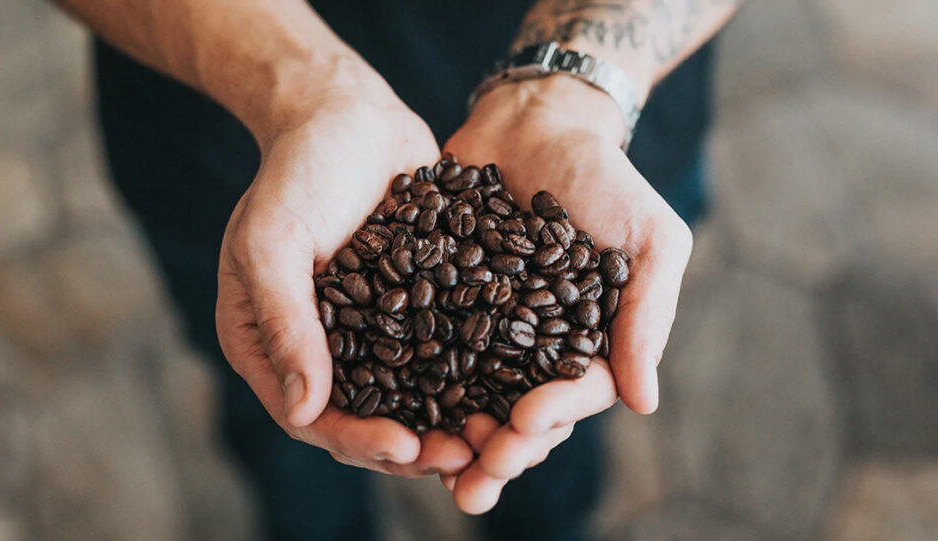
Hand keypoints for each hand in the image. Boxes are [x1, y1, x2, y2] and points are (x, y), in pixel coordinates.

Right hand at [216, 92, 473, 476]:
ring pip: (411, 395)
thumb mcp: (272, 242)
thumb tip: (304, 409)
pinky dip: (474, 375)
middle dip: (416, 445)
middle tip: (468, 460)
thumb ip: (285, 321)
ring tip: (498, 438)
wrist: (345, 115)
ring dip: (452, 422)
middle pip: (368, 418)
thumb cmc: (294, 172)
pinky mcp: (416, 306)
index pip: (313, 415)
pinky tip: (514, 387)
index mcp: (271, 345)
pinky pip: (444, 351)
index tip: (408, 448)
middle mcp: (321, 349)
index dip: (359, 439)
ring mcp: (371, 330)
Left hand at [440, 77, 693, 511]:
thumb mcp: (650, 238)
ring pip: (471, 396)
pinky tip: (391, 409)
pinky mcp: (442, 303)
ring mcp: (487, 328)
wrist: (536, 122)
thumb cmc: (606, 177)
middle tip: (473, 480)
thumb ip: (648, 315)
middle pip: (519, 413)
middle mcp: (535, 346)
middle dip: (499, 451)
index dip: (551, 417)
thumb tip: (645, 403)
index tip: (524, 424)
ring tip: (434, 469)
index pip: (574, 395)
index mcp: (589, 341)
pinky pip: (427, 349)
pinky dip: (412, 383)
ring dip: (454, 438)